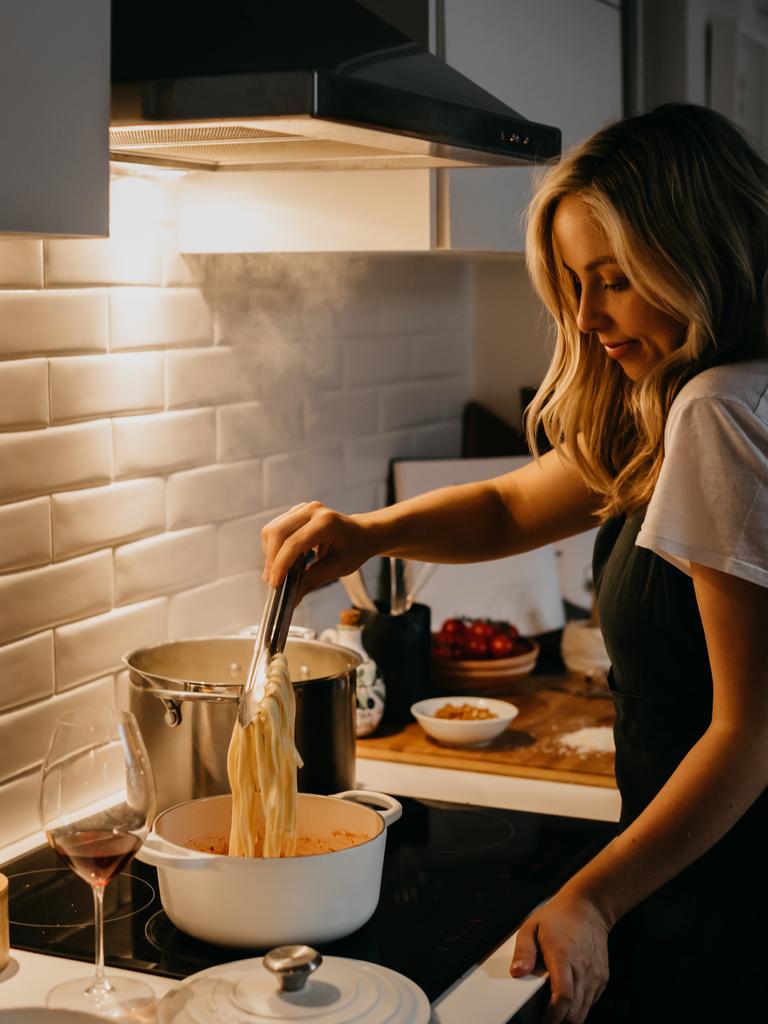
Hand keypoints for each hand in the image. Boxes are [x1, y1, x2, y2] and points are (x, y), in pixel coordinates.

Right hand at [262, 501, 376, 597]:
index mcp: (326, 522)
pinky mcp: (295, 512)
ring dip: (270, 553)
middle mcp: (312, 510)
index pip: (294, 543)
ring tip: (277, 573)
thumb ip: (313, 580)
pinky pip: (275, 529)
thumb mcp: (338, 568)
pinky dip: (273, 547)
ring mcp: (302, 508)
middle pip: (277, 532)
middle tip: (273, 581)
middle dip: (272, 559)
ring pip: (272, 530)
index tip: (275, 584)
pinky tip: (282, 561)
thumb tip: (292, 599)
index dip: (281, 564)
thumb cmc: (354, 549)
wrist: (362, 534)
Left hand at [509, 890, 610, 1023]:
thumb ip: (523, 950)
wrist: (588, 907)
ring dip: (570, 1018)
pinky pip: (591, 1002)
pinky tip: (568, 1003)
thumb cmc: (558, 916)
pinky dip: (579, 1008)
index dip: (553, 1015)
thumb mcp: (532, 925)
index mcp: (563, 956)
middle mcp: (582, 968)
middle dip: (560, 1022)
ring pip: (584, 1010)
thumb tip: (516, 972)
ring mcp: (595, 974)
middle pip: (575, 1011)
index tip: (542, 1021)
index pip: (562, 996)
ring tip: (554, 1015)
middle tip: (545, 1022)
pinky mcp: (602, 977)